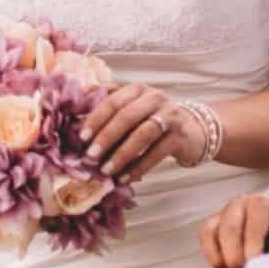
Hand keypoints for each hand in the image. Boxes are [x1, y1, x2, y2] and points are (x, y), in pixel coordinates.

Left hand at [81, 84, 204, 182]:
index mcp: (138, 89)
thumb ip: (108, 104)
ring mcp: (170, 116)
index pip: (113, 101)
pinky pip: (156, 153)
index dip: (96, 119)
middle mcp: (155, 98)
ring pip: (143, 134)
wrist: (192, 130)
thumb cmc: (152, 120)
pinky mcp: (179, 136)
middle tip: (89, 156)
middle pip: (127, 116)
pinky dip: (139, 167)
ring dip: (122, 154)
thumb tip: (75, 106)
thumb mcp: (132, 107)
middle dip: (106, 137)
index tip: (81, 137)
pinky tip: (125, 178)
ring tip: (106, 170)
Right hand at [200, 193, 268, 267]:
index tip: (254, 265)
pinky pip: (204, 235)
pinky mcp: (214, 220)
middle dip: (235, 255)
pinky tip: (223, 265)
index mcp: (262, 204)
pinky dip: (210, 253)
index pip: (253, 224)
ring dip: (220, 256)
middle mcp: (240, 203)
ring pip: (211, 231)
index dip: (252, 247)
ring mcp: (225, 210)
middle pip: (229, 229)